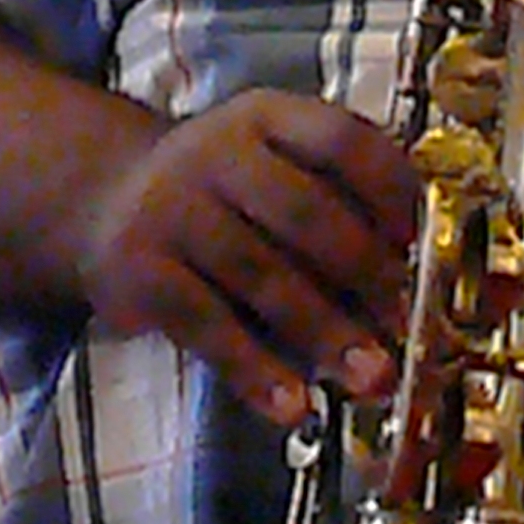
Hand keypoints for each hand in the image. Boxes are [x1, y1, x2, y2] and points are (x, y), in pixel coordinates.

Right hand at [72, 91, 418, 429]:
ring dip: (323, 332)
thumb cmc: (219, 198)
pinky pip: (207, 325)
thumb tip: (408, 290)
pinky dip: (255, 371)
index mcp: (265, 118)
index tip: (420, 247)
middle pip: (304, 211)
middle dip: (365, 274)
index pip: (341, 140)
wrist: (104, 203)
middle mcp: (215, 151)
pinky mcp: (138, 269)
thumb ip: (331, 205)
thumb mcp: (269, 168)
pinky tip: (292, 405)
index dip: (390, 193)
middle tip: (403, 325)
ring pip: (260, 273)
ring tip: (368, 378)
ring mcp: (171, 208)